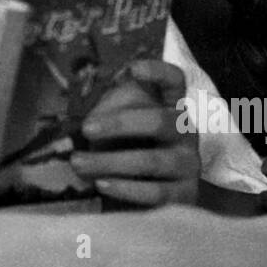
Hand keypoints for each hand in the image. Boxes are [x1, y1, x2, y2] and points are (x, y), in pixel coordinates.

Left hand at [68, 59, 199, 207]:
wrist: (141, 196)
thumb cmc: (123, 150)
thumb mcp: (113, 126)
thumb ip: (105, 115)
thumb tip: (89, 122)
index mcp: (169, 106)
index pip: (174, 81)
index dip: (158, 72)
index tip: (134, 69)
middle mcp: (184, 132)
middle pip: (160, 120)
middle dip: (120, 123)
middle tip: (86, 128)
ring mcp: (188, 164)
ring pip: (153, 161)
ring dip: (111, 161)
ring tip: (79, 163)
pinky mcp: (185, 195)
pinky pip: (156, 193)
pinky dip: (126, 189)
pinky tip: (102, 184)